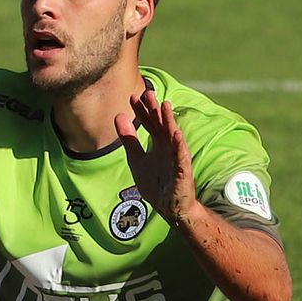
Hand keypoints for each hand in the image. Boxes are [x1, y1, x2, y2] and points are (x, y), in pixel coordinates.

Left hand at [115, 89, 198, 226]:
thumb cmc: (155, 183)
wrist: (169, 207)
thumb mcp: (137, 160)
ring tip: (164, 106)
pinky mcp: (183, 171)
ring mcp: (176, 158)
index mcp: (158, 143)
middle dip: (155, 110)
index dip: (142, 111)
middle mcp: (168, 147)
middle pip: (161, 125)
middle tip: (148, 93)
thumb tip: (118, 116)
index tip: (132, 97)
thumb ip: (129, 140)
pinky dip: (180, 146)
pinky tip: (177, 134)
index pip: (150, 123)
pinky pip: (181, 158)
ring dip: (169, 121)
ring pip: (173, 136)